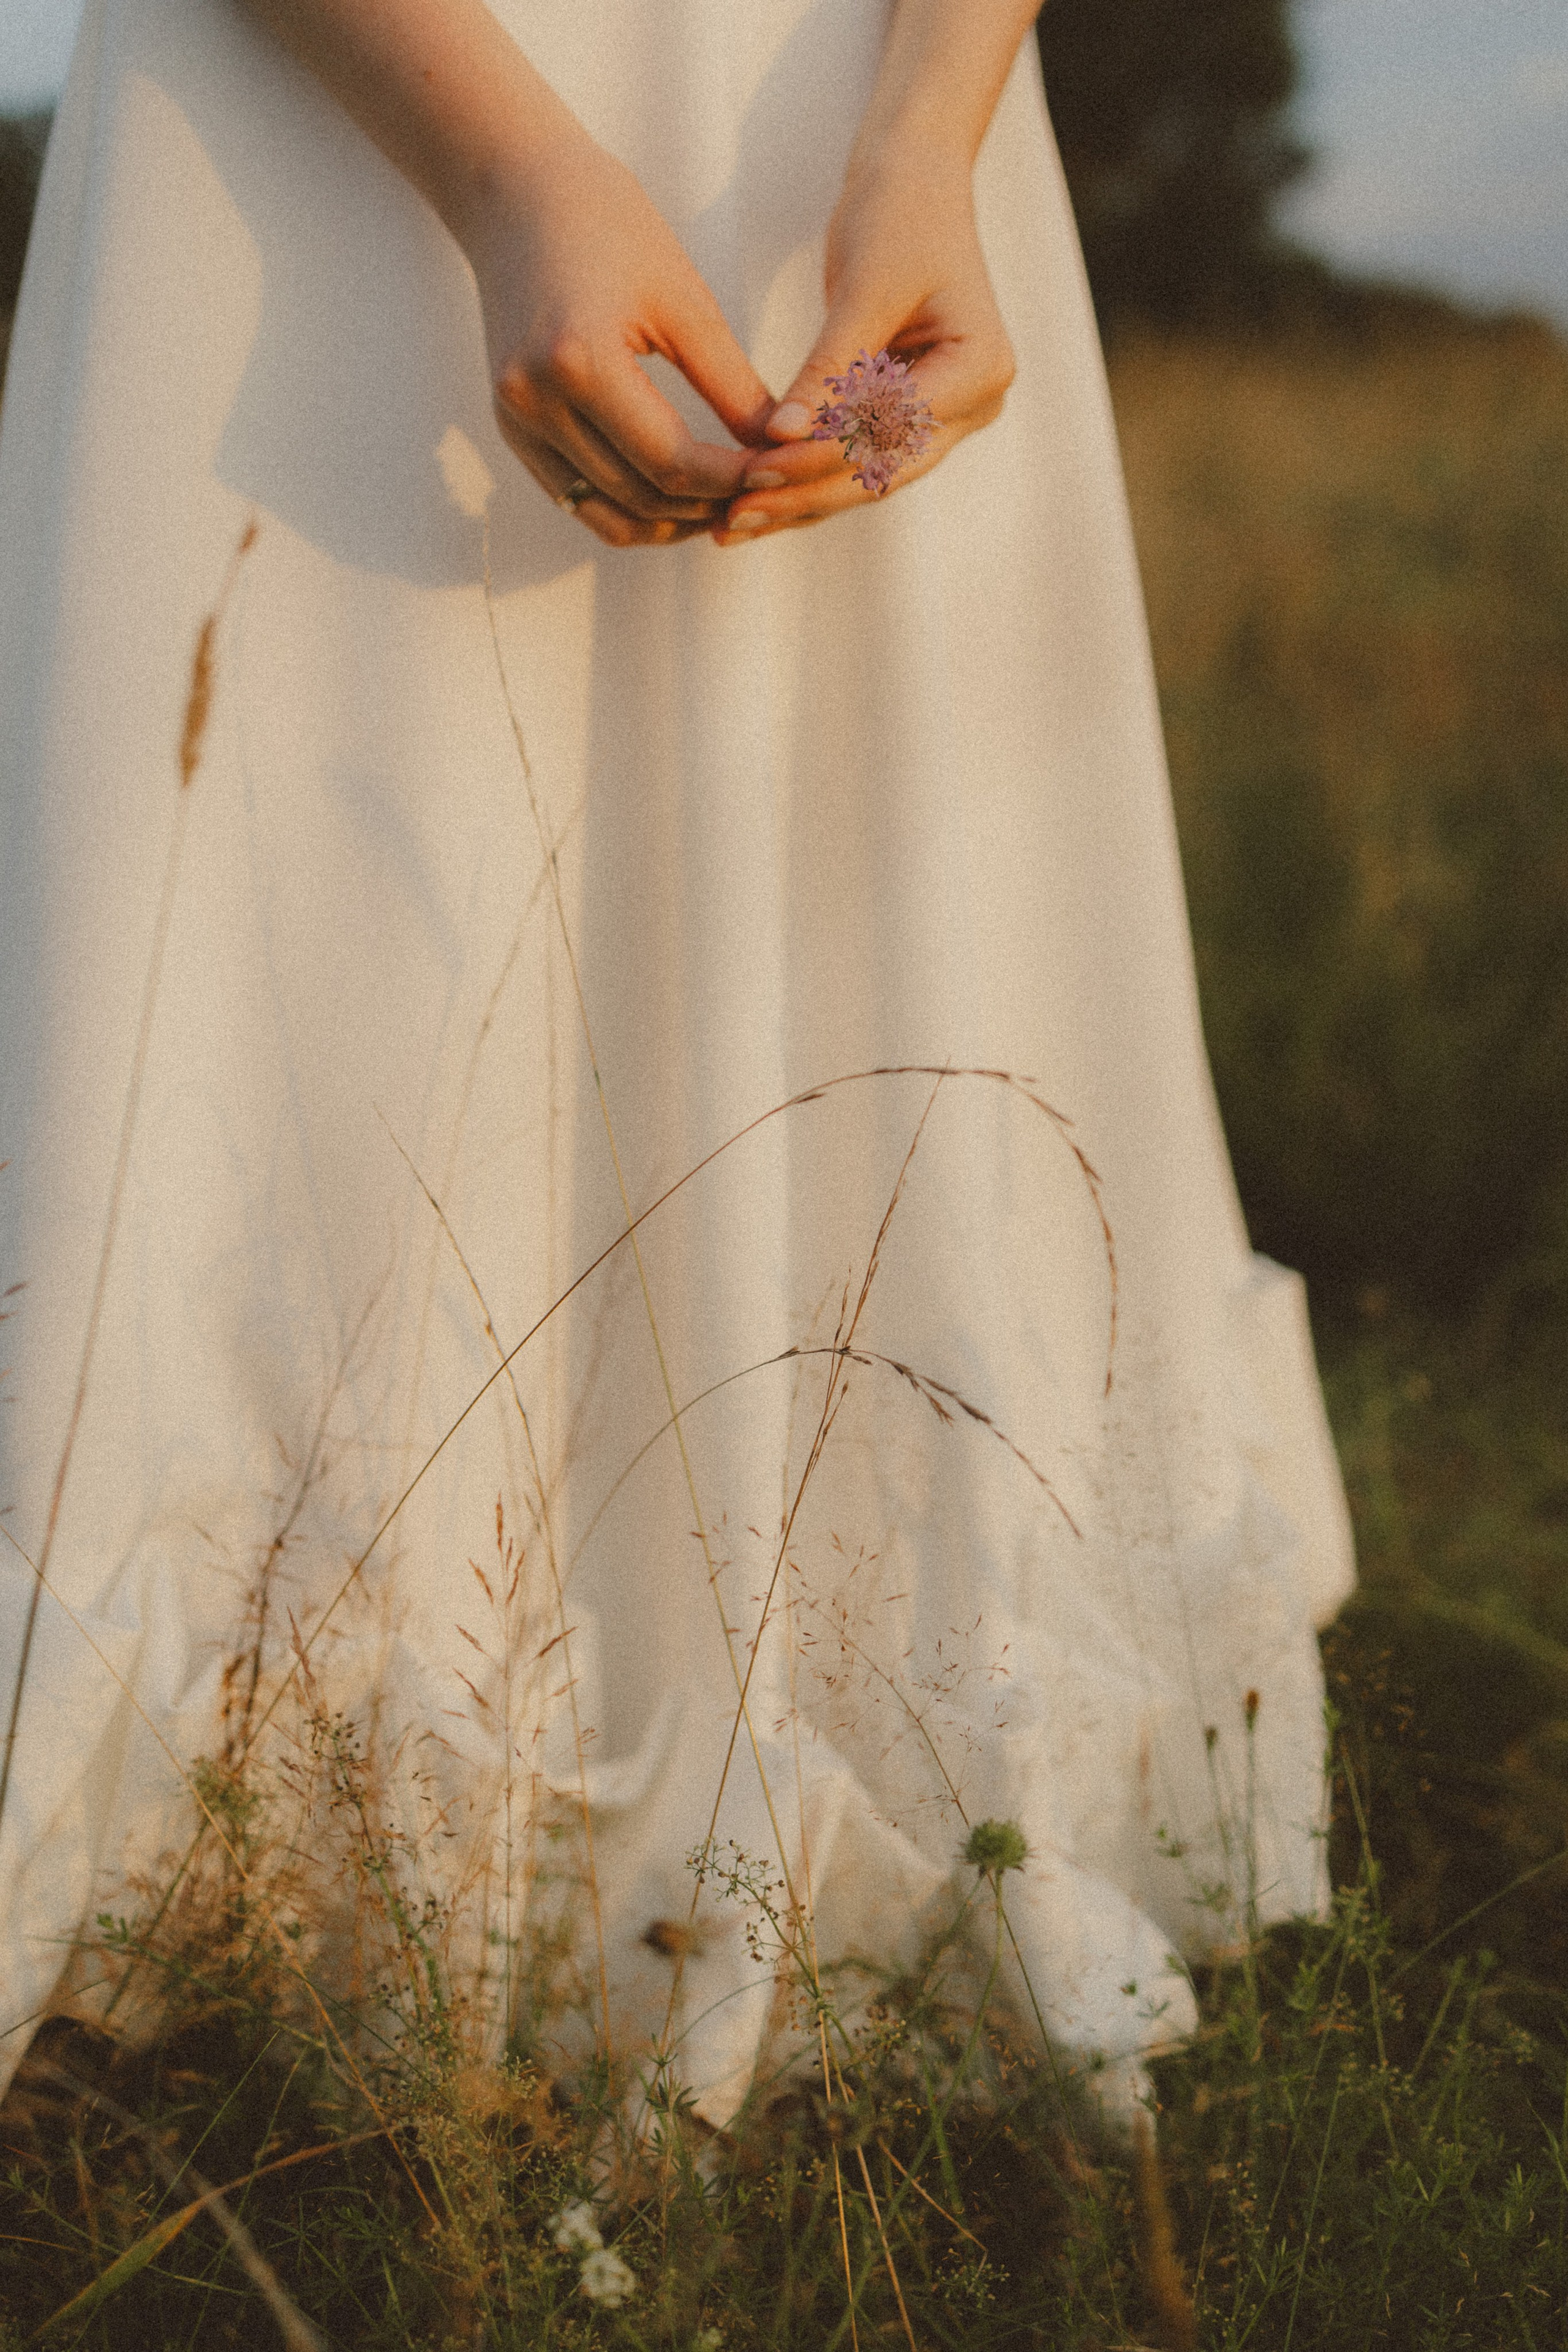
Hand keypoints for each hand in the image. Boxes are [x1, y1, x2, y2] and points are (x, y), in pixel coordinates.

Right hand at [465, 127, 776, 546]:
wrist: (516, 193)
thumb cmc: (609, 225)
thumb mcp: (684, 300)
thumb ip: (732, 385)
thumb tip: (785, 451)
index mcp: (580, 359)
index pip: (670, 460)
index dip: (732, 481)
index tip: (780, 474)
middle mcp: (536, 400)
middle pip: (641, 495)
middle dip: (709, 506)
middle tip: (763, 495)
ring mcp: (516, 420)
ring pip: (609, 516)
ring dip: (671, 523)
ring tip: (724, 506)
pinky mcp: (511, 428)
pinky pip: (578, 499)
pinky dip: (631, 510)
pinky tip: (676, 497)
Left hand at [714, 140, 1014, 544]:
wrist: (916, 177)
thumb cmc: (898, 213)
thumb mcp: (864, 288)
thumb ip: (829, 369)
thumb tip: (781, 437)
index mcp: (979, 370)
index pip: (891, 434)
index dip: (821, 457)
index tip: (755, 469)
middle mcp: (974, 405)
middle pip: (880, 471)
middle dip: (803, 495)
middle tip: (733, 518)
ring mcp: (946, 415)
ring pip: (865, 477)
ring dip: (799, 501)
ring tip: (731, 525)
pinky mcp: (910, 412)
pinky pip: (854, 457)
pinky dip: (805, 477)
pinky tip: (754, 500)